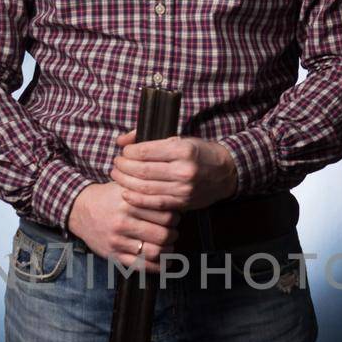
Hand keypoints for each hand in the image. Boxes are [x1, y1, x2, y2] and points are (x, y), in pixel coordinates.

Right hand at [67, 180, 178, 267]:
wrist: (80, 210)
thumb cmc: (108, 197)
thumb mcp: (125, 186)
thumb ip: (147, 190)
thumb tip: (175, 198)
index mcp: (129, 204)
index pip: (165, 214)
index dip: (175, 217)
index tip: (174, 217)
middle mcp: (123, 223)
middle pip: (163, 235)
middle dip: (173, 235)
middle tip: (173, 231)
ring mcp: (118, 242)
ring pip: (155, 252)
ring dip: (168, 251)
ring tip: (168, 246)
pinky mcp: (114, 256)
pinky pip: (141, 266)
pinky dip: (158, 267)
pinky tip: (165, 262)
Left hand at [109, 129, 238, 212]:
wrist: (225, 173)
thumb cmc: (199, 153)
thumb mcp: (180, 139)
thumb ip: (149, 138)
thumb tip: (121, 140)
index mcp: (183, 150)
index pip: (145, 151)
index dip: (128, 153)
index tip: (123, 152)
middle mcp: (184, 170)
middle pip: (142, 170)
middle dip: (123, 167)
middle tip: (115, 164)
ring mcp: (184, 189)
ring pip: (145, 187)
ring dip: (126, 182)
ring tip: (117, 176)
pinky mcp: (183, 203)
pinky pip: (154, 203)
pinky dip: (137, 199)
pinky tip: (126, 193)